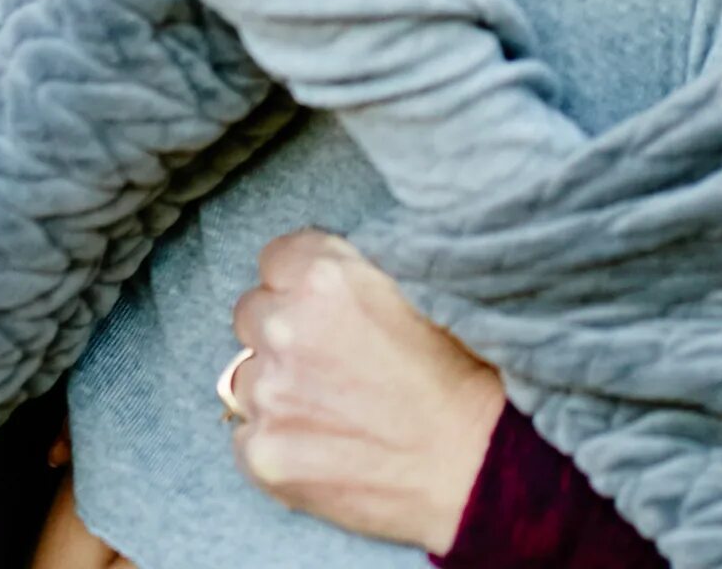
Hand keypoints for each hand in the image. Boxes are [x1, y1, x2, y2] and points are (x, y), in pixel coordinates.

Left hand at [223, 230, 504, 551]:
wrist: (476, 464)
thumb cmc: (462, 376)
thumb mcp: (417, 290)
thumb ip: (357, 274)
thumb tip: (328, 270)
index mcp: (324, 277)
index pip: (276, 258)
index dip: (302, 282)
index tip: (322, 305)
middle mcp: (286, 328)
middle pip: (251, 313)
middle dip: (282, 331)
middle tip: (331, 358)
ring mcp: (269, 394)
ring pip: (245, 376)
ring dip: (277, 386)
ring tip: (332, 407)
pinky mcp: (263, 453)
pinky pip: (246, 436)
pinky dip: (277, 439)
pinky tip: (323, 445)